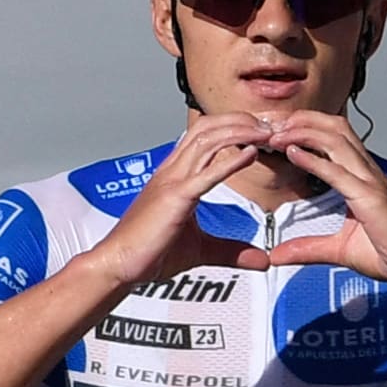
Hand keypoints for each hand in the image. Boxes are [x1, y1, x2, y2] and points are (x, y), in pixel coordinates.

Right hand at [94, 113, 272, 284]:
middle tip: (268, 125)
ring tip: (265, 133)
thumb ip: (232, 251)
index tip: (259, 132)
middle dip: (240, 121)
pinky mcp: (175, 198)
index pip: (204, 135)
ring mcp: (172, 181)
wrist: (118, 265)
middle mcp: (172, 171)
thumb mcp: (201, 250)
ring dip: (240, 132)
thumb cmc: (149, 254)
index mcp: (174, 175)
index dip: (232, 126)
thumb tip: (262, 260)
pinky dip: (231, 161)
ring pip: (208, 141)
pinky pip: (206, 173)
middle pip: (208, 128)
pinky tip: (251, 155)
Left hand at [265, 111, 386, 292]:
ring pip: (336, 140)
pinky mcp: (372, 198)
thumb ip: (308, 248)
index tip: (277, 131)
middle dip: (301, 119)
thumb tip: (278, 255)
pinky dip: (314, 160)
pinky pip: (339, 172)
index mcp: (361, 177)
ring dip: (302, 132)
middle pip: (333, 127)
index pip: (333, 137)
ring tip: (276, 134)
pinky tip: (293, 153)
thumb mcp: (339, 250)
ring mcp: (371, 182)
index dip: (305, 127)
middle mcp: (367, 172)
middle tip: (272, 124)